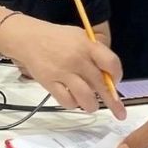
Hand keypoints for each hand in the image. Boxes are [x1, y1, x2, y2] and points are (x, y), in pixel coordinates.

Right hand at [1, 17, 125, 119]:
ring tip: (91, 105)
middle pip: (101, 85)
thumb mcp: (80, 37)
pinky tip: (73, 100)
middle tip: (118, 111)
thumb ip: (95, 53)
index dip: (117, 76)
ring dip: (92, 105)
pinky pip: (67, 101)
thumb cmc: (57, 38)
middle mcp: (78, 59)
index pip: (111, 63)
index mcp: (87, 45)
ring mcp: (63, 72)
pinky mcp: (50, 83)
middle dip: (112, 101)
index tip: (116, 82)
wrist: (28, 38)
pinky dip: (73, 104)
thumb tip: (109, 75)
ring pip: (86, 98)